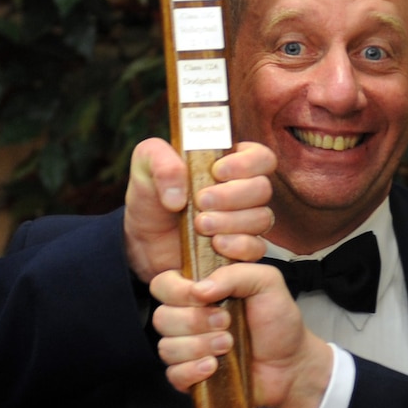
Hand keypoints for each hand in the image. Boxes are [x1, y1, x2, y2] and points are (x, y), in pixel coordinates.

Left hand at [123, 138, 275, 282]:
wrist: (144, 240)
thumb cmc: (151, 196)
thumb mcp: (146, 165)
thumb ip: (161, 162)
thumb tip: (180, 195)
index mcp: (229, 163)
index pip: (261, 157)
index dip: (247, 163)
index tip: (216, 172)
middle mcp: (243, 191)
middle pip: (263, 188)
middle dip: (232, 195)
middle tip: (200, 201)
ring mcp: (245, 222)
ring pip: (262, 218)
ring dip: (231, 221)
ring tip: (200, 225)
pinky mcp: (241, 250)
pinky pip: (257, 248)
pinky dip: (239, 245)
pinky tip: (216, 244)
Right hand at [151, 263, 332, 407]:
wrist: (292, 364)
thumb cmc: (278, 322)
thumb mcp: (266, 283)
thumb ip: (236, 272)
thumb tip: (200, 288)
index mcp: (199, 292)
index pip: (163, 285)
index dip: (178, 291)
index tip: (205, 297)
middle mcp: (188, 319)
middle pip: (161, 318)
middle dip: (195, 321)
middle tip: (227, 322)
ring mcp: (187, 350)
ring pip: (167, 347)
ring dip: (200, 346)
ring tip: (229, 345)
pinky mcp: (190, 378)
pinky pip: (173, 375)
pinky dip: (193, 371)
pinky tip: (215, 367)